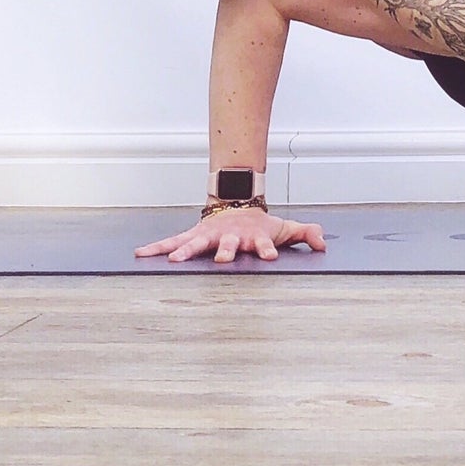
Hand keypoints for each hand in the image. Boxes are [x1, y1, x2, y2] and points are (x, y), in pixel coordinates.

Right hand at [134, 206, 327, 264]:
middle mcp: (230, 237)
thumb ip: (305, 234)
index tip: (270, 257)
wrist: (238, 205)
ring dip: (186, 251)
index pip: (264, 244)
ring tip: (173, 259)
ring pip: (196, 244)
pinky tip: (140, 254)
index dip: (268, 250)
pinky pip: (173, 242)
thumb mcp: (285, 228)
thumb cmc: (260, 225)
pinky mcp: (194, 237)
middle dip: (226, 252)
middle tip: (224, 259)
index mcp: (253, 238)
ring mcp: (211, 237)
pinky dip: (157, 248)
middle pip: (228, 245)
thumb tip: (323, 244)